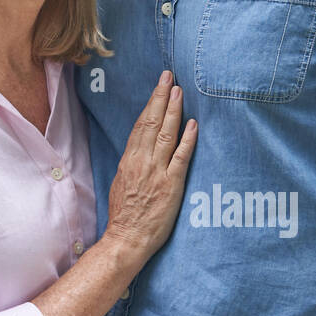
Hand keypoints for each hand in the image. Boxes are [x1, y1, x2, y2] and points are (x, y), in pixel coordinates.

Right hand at [104, 71, 196, 260]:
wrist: (126, 239)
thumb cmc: (124, 215)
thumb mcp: (121, 183)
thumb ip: (132, 163)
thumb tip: (140, 149)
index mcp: (129, 160)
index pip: (140, 125)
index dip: (151, 103)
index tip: (159, 87)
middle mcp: (141, 161)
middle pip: (151, 122)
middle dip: (161, 97)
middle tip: (169, 76)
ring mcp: (156, 172)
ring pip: (165, 134)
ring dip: (174, 110)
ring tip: (180, 91)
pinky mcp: (171, 185)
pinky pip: (180, 157)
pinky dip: (187, 139)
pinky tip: (193, 124)